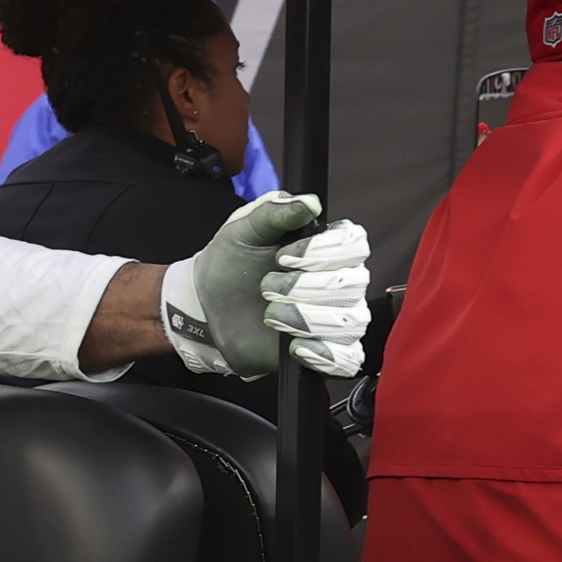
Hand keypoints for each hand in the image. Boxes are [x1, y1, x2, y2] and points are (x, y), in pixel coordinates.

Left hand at [158, 193, 372, 379]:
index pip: (354, 245)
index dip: (322, 252)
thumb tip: (309, 202)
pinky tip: (294, 346)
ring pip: (349, 322)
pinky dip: (323, 354)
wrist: (207, 307)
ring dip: (306, 320)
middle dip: (304, 288)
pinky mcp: (324, 351)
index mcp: (326, 248)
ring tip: (271, 316)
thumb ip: (275, 211)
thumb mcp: (243, 230)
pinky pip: (346, 359)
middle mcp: (338, 282)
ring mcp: (334, 318)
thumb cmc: (230, 265)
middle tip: (268, 287)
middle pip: (352, 284)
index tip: (283, 257)